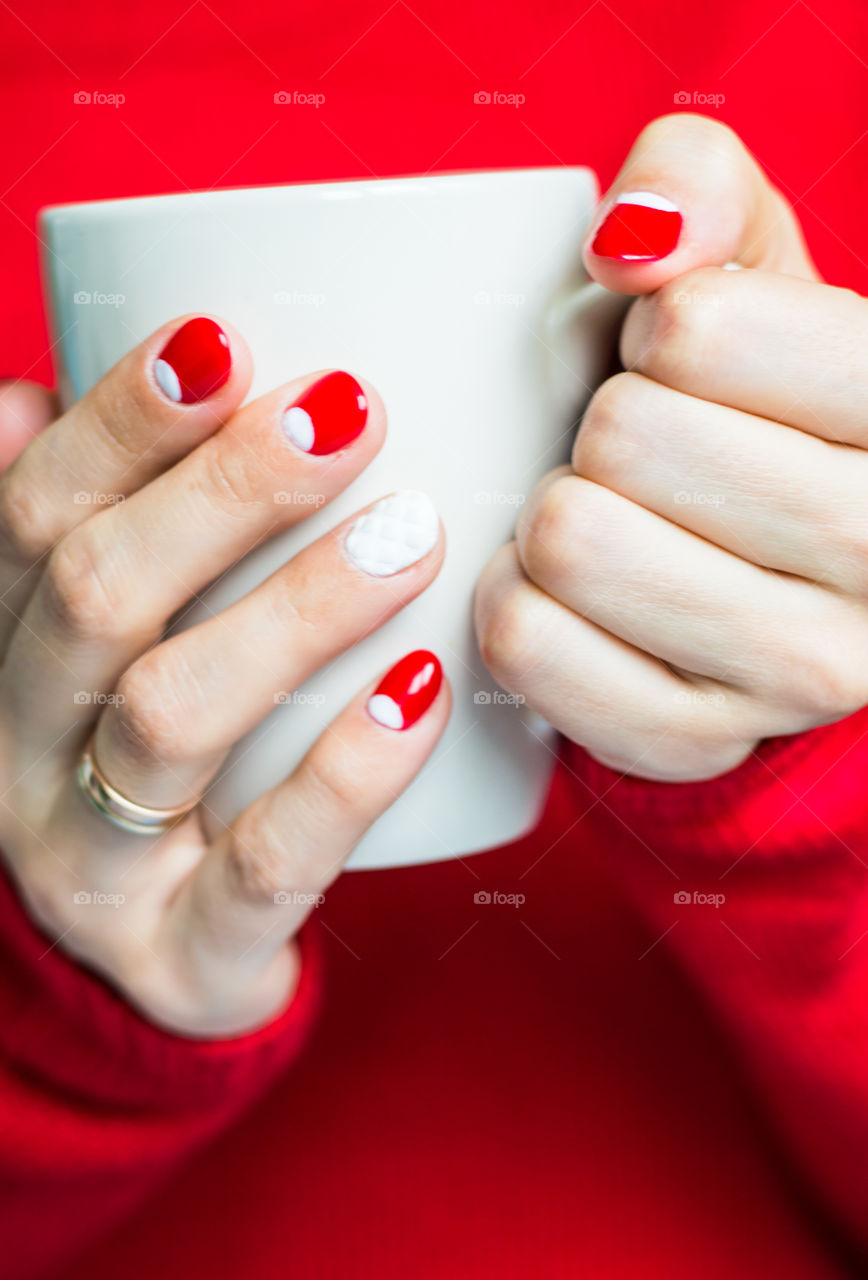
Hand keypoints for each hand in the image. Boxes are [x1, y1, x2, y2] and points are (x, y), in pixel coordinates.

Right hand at [0, 317, 448, 1034]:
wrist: (162, 960)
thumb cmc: (153, 761)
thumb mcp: (101, 645)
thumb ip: (82, 532)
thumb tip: (23, 398)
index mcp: (6, 651)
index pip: (31, 516)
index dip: (118, 422)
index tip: (226, 337)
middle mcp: (22, 751)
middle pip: (95, 598)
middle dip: (220, 493)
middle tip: (349, 414)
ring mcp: (93, 864)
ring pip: (168, 718)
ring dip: (293, 612)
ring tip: (410, 534)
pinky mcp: (183, 955)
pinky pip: (262, 864)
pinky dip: (345, 773)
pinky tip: (422, 692)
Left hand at [475, 113, 867, 781]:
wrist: (774, 576)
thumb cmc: (752, 406)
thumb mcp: (752, 265)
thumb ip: (700, 189)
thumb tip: (632, 242)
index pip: (699, 333)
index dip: (657, 334)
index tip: (688, 368)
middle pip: (624, 438)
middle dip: (607, 428)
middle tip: (645, 454)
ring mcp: (801, 669)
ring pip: (573, 542)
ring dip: (561, 513)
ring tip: (615, 519)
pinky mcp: (699, 740)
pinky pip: (528, 643)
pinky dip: (518, 601)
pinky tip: (572, 595)